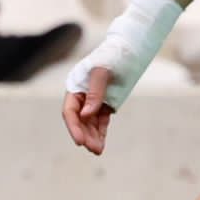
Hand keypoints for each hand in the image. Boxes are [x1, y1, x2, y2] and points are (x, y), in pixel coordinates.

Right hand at [58, 0, 180, 152]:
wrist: (130, 48)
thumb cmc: (113, 56)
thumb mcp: (102, 72)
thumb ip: (94, 93)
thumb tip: (87, 114)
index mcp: (75, 85)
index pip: (70, 110)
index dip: (74, 126)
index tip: (80, 141)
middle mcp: (82, 95)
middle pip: (79, 120)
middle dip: (85, 135)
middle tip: (93, 149)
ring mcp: (93, 100)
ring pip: (89, 123)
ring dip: (92, 136)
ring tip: (98, 150)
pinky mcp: (105, 104)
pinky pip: (100, 121)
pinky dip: (100, 132)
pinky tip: (101, 144)